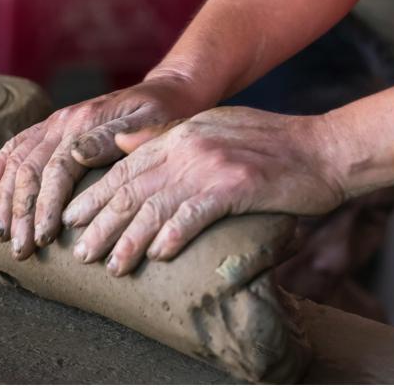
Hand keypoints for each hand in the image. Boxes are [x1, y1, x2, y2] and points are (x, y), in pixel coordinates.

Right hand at [0, 73, 205, 260]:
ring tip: (3, 235)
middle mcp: (62, 121)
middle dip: (21, 213)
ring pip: (16, 162)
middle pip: (29, 170)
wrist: (166, 91)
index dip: (46, 206)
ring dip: (6, 200)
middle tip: (20, 250)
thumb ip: (115, 137)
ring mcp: (52, 123)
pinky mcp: (49, 127)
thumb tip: (76, 154)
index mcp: (85, 123)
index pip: (56, 170)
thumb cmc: (166, 114)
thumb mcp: (154, 122)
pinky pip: (14, 146)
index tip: (43, 240)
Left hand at [64, 106, 344, 275]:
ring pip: (154, 207)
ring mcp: (208, 165)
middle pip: (130, 190)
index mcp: (175, 134)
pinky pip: (192, 214)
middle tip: (80, 253)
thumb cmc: (267, 143)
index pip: (123, 168)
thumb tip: (120, 143)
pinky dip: (172, 236)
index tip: (71, 220)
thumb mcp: (208, 127)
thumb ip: (164, 136)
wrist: (322, 148)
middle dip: (100, 224)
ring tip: (112, 266)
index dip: (94, 196)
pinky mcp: (234, 185)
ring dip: (129, 240)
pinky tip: (156, 256)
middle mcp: (185, 146)